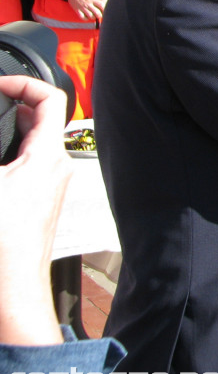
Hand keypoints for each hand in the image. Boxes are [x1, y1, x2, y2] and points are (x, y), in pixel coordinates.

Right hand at [0, 76, 71, 345]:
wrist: (9, 292)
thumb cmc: (2, 246)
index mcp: (47, 156)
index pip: (50, 97)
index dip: (23, 82)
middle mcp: (56, 168)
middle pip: (38, 119)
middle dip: (8, 107)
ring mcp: (49, 187)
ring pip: (30, 144)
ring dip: (8, 132)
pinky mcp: (36, 204)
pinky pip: (24, 168)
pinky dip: (7, 158)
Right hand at [65, 0, 110, 20]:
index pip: (102, 5)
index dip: (105, 10)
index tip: (105, 11)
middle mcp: (88, 3)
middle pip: (97, 13)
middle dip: (99, 15)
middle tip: (99, 14)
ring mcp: (82, 7)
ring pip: (91, 16)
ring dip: (93, 17)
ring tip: (93, 15)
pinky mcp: (77, 10)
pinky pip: (83, 18)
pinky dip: (85, 18)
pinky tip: (86, 16)